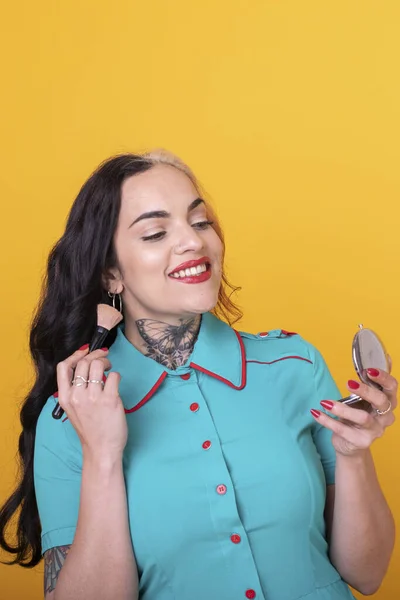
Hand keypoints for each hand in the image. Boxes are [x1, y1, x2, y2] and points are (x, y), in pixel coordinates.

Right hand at [57, 346, 127, 460]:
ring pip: (99, 365)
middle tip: (104, 361)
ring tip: (110, 370)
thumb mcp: (73, 409)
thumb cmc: (90, 429)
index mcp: (65, 397)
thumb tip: (85, 365)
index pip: (64, 367)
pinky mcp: (110, 400)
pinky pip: (114, 376)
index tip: (86, 351)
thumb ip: (75, 390)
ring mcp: (93, 397)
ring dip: (106, 363)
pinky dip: (117, 376)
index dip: (76, 354)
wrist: (101, 450)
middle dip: (96, 356)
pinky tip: (115, 384)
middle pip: (84, 363)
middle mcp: (77, 396)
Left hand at [311, 368, 396, 456]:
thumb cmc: (356, 417)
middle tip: (348, 383)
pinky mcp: (361, 442)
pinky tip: (316, 412)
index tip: (368, 370)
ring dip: (342, 408)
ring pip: (362, 418)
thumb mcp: (361, 402)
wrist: (351, 445)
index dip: (383, 378)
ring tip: (325, 402)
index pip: (392, 388)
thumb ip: (363, 389)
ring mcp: (374, 431)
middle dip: (366, 391)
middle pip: (381, 402)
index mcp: (387, 404)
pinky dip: (327, 420)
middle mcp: (385, 418)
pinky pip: (342, 429)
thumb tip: (361, 373)